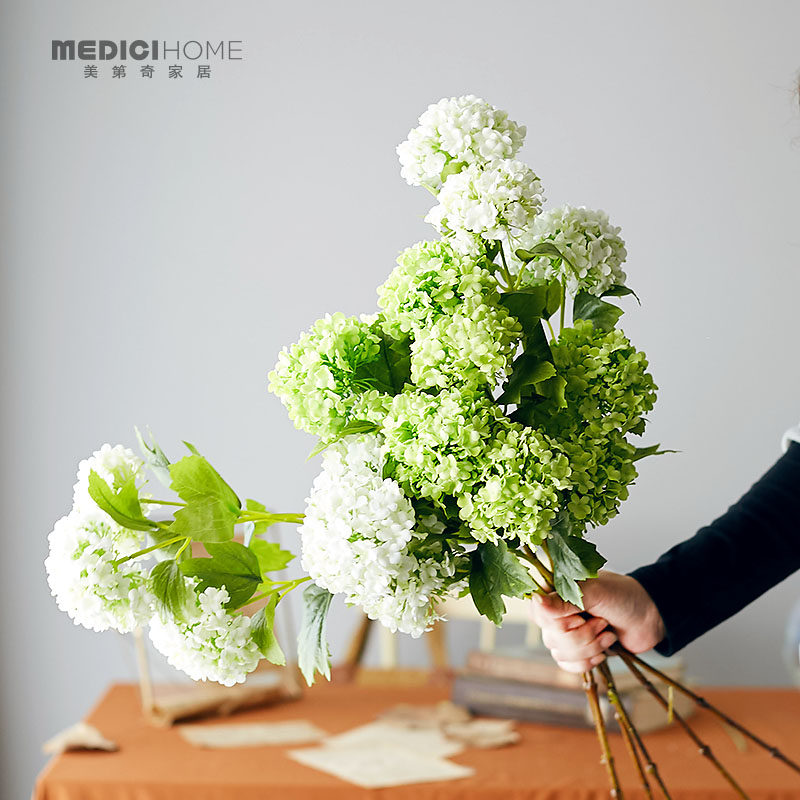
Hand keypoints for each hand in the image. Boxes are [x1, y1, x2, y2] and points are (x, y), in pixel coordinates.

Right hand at [528, 570, 665, 672]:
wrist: (651, 617)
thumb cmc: (624, 596)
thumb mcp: (596, 592)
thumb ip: (565, 599)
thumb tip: (535, 600)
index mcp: (556, 590)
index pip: (537, 611)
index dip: (558, 622)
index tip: (580, 617)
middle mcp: (556, 610)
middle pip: (550, 636)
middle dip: (582, 636)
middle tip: (603, 623)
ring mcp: (565, 631)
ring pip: (559, 652)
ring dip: (589, 648)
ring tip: (608, 634)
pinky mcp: (576, 649)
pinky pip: (566, 664)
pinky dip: (586, 662)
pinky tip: (602, 652)